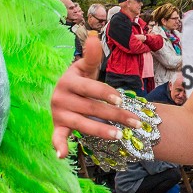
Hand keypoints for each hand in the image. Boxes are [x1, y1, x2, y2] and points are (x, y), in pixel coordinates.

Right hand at [50, 35, 143, 158]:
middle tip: (135, 122)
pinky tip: (62, 155)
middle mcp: (61, 97)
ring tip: (119, 135)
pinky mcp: (57, 126)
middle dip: (116, 115)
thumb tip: (94, 37)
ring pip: (83, 124)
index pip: (91, 88)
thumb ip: (91, 55)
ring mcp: (59, 113)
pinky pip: (57, 137)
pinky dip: (58, 146)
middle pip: (92, 108)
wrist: (64, 92)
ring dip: (101, 131)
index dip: (106, 94)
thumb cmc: (80, 79)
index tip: (121, 100)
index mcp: (69, 80)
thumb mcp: (85, 67)